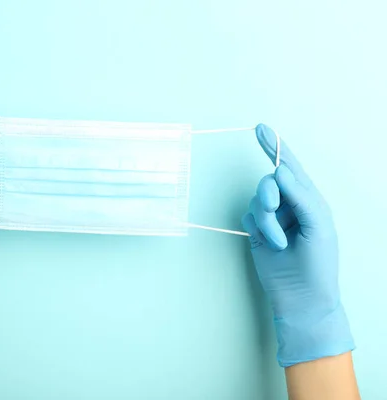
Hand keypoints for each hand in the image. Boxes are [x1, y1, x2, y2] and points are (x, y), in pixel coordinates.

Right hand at [242, 124, 353, 366]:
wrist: (301, 297)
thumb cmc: (319, 262)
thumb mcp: (318, 225)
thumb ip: (301, 195)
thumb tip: (279, 171)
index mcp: (310, 198)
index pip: (291, 166)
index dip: (275, 147)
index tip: (260, 128)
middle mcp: (290, 204)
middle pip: (269, 182)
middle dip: (268, 195)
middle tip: (272, 209)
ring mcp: (272, 218)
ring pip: (256, 201)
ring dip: (266, 221)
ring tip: (278, 241)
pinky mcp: (257, 231)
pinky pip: (248, 216)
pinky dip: (257, 228)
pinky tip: (270, 244)